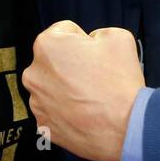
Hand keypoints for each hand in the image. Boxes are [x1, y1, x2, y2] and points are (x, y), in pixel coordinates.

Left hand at [21, 21, 144, 160]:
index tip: (94, 54)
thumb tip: (92, 42)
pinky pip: (54, 111)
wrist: (125, 128)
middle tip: (95, 76)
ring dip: (68, 89)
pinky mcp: (43, 125)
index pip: (64, 32)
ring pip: (53, 87)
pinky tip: (85, 112)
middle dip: (72, 65)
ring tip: (91, 96)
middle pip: (54, 61)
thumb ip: (99, 32)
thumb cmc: (119, 84)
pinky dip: (67, 111)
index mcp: (47, 46)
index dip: (84, 40)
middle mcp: (34, 73)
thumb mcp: (118, 37)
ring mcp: (36, 102)